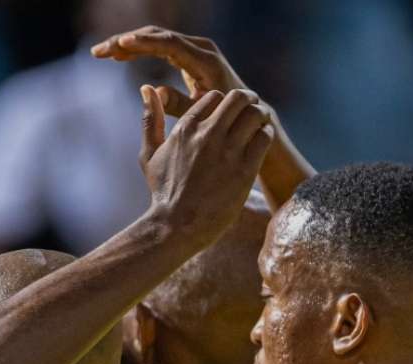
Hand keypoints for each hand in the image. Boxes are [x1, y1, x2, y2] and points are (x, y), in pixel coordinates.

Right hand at [92, 28, 246, 118]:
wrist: (244, 112)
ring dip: (128, 44)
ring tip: (101, 53)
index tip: (120, 45)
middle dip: (126, 42)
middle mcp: (200, 49)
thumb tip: (152, 91)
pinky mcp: (188, 54)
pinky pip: (159, 45)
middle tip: (99, 51)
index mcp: (204, 62)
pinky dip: (138, 49)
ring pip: (156, 37)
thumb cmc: (225, 118)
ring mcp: (194, 49)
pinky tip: (119, 57)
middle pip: (158, 35)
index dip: (144, 43)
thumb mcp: (200, 113)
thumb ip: (179, 103)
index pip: (169, 44)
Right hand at [138, 86, 273, 247]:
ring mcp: (227, 151)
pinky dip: (265, 135)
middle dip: (247, 101)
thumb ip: (150, 119)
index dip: (222, 102)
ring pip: (255, 114)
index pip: (214, 95)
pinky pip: (264, 137)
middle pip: (238, 97)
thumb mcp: (149, 154)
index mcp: (186, 128)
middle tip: (250, 111)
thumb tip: (147, 88)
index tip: (226, 115)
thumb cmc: (162, 193)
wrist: (176, 226)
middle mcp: (207, 135)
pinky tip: (259, 144)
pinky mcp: (244, 169)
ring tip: (257, 127)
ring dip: (259, 116)